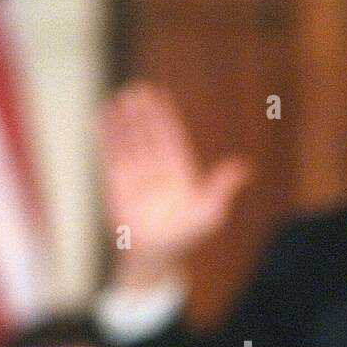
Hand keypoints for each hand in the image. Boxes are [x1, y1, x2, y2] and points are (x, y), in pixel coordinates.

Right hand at [97, 81, 250, 290]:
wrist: (156, 256)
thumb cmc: (185, 236)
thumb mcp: (211, 211)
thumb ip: (223, 187)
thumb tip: (245, 167)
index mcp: (180, 171)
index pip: (171, 136)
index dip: (164, 116)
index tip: (159, 95)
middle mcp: (157, 169)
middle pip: (149, 134)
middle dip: (143, 114)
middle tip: (137, 90)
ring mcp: (136, 175)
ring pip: (130, 141)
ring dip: (125, 121)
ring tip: (120, 98)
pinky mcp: (117, 184)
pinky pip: (110, 156)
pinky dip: (106, 137)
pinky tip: (102, 117)